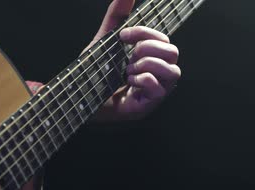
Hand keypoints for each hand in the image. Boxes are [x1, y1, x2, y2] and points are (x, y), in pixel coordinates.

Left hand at [89, 0, 180, 120]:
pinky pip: (159, 89)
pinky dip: (142, 81)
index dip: (144, 32)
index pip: (163, 38)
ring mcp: (156, 91)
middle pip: (174, 52)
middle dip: (147, 48)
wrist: (80, 98)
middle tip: (128, 55)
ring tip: (127, 71)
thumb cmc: (96, 72)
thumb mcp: (105, 41)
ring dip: (146, 65)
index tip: (122, 36)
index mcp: (151, 57)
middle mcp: (158, 74)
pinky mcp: (148, 106)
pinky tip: (128, 84)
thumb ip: (116, 17)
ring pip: (173, 71)